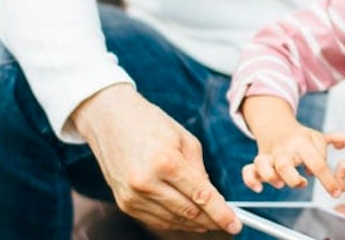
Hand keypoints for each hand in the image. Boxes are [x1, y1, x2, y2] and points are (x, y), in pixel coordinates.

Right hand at [72, 84, 239, 233]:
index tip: (235, 224)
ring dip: (195, 224)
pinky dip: (175, 222)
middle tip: (227, 222)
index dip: (221, 214)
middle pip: (188, 213)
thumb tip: (211, 197)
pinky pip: (156, 220)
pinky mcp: (124, 203)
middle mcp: (146, 182)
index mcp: (165, 162)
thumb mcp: (184, 139)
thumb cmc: (150, 124)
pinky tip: (189, 219)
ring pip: (173, 220)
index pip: (201, 196)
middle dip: (212, 221)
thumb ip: (200, 171)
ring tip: (210, 221)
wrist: (109, 120)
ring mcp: (132, 196)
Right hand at [241, 96, 343, 196]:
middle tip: (302, 183)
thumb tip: (314, 172)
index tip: (336, 192)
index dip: (328, 181)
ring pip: (263, 166)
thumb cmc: (299, 136)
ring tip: (281, 184)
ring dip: (272, 178)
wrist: (276, 125)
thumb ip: (322, 152)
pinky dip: (250, 180)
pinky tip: (259, 188)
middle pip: (284, 165)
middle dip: (293, 179)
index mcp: (301, 143)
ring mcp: (270, 156)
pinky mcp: (259, 161)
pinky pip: (248, 170)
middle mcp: (284, 150)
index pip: (317, 163)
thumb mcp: (317, 137)